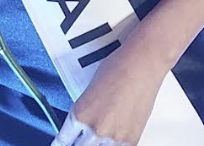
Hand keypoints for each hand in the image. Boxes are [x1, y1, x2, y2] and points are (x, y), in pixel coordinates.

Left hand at [49, 40, 167, 145]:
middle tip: (80, 140)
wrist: (142, 65)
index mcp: (80, 113)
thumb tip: (84, 125)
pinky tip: (112, 142)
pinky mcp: (131, 140)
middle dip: (79, 144)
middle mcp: (95, 128)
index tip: (62, 144)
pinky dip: (114, 145)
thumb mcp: (90, 90)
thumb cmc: (118, 68)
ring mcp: (114, 136)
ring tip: (98, 138)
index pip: (64, 139)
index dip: (61, 143)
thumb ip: (86, 111)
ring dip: (96, 145)